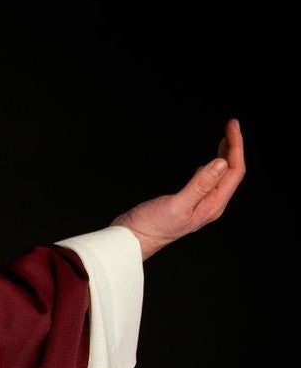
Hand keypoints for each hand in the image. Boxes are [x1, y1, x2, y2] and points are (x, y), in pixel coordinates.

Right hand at [113, 118, 244, 259]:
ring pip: (221, 177)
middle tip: (231, 126)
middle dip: (234, 148)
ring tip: (226, 139)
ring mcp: (199, 205)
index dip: (236, 147)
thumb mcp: (177, 204)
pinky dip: (212, 167)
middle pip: (231, 173)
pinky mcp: (189, 203)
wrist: (132, 241)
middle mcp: (209, 206)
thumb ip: (200, 184)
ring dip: (225, 156)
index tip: (232, 126)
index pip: (234, 172)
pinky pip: (208, 183)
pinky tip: (209, 163)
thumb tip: (220, 164)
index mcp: (211, 206)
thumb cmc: (151, 228)